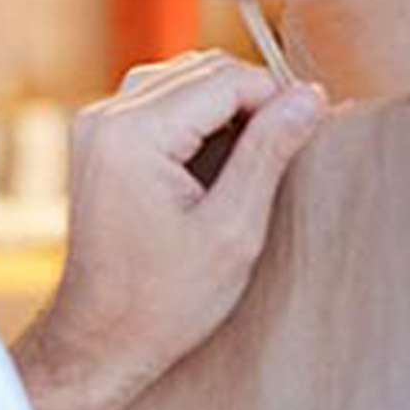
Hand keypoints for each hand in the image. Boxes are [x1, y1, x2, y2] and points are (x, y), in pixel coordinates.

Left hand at [10, 54, 325, 409]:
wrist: (99, 340)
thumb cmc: (164, 301)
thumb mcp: (233, 230)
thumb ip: (269, 152)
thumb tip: (310, 96)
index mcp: (134, 135)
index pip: (226, 78)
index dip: (278, 97)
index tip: (312, 129)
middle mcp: (107, 117)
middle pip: (203, 68)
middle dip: (253, 97)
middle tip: (290, 146)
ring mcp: (96, 125)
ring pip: (183, 78)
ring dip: (227, 104)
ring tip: (257, 156)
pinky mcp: (99, 140)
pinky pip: (161, 100)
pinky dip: (198, 116)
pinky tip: (220, 159)